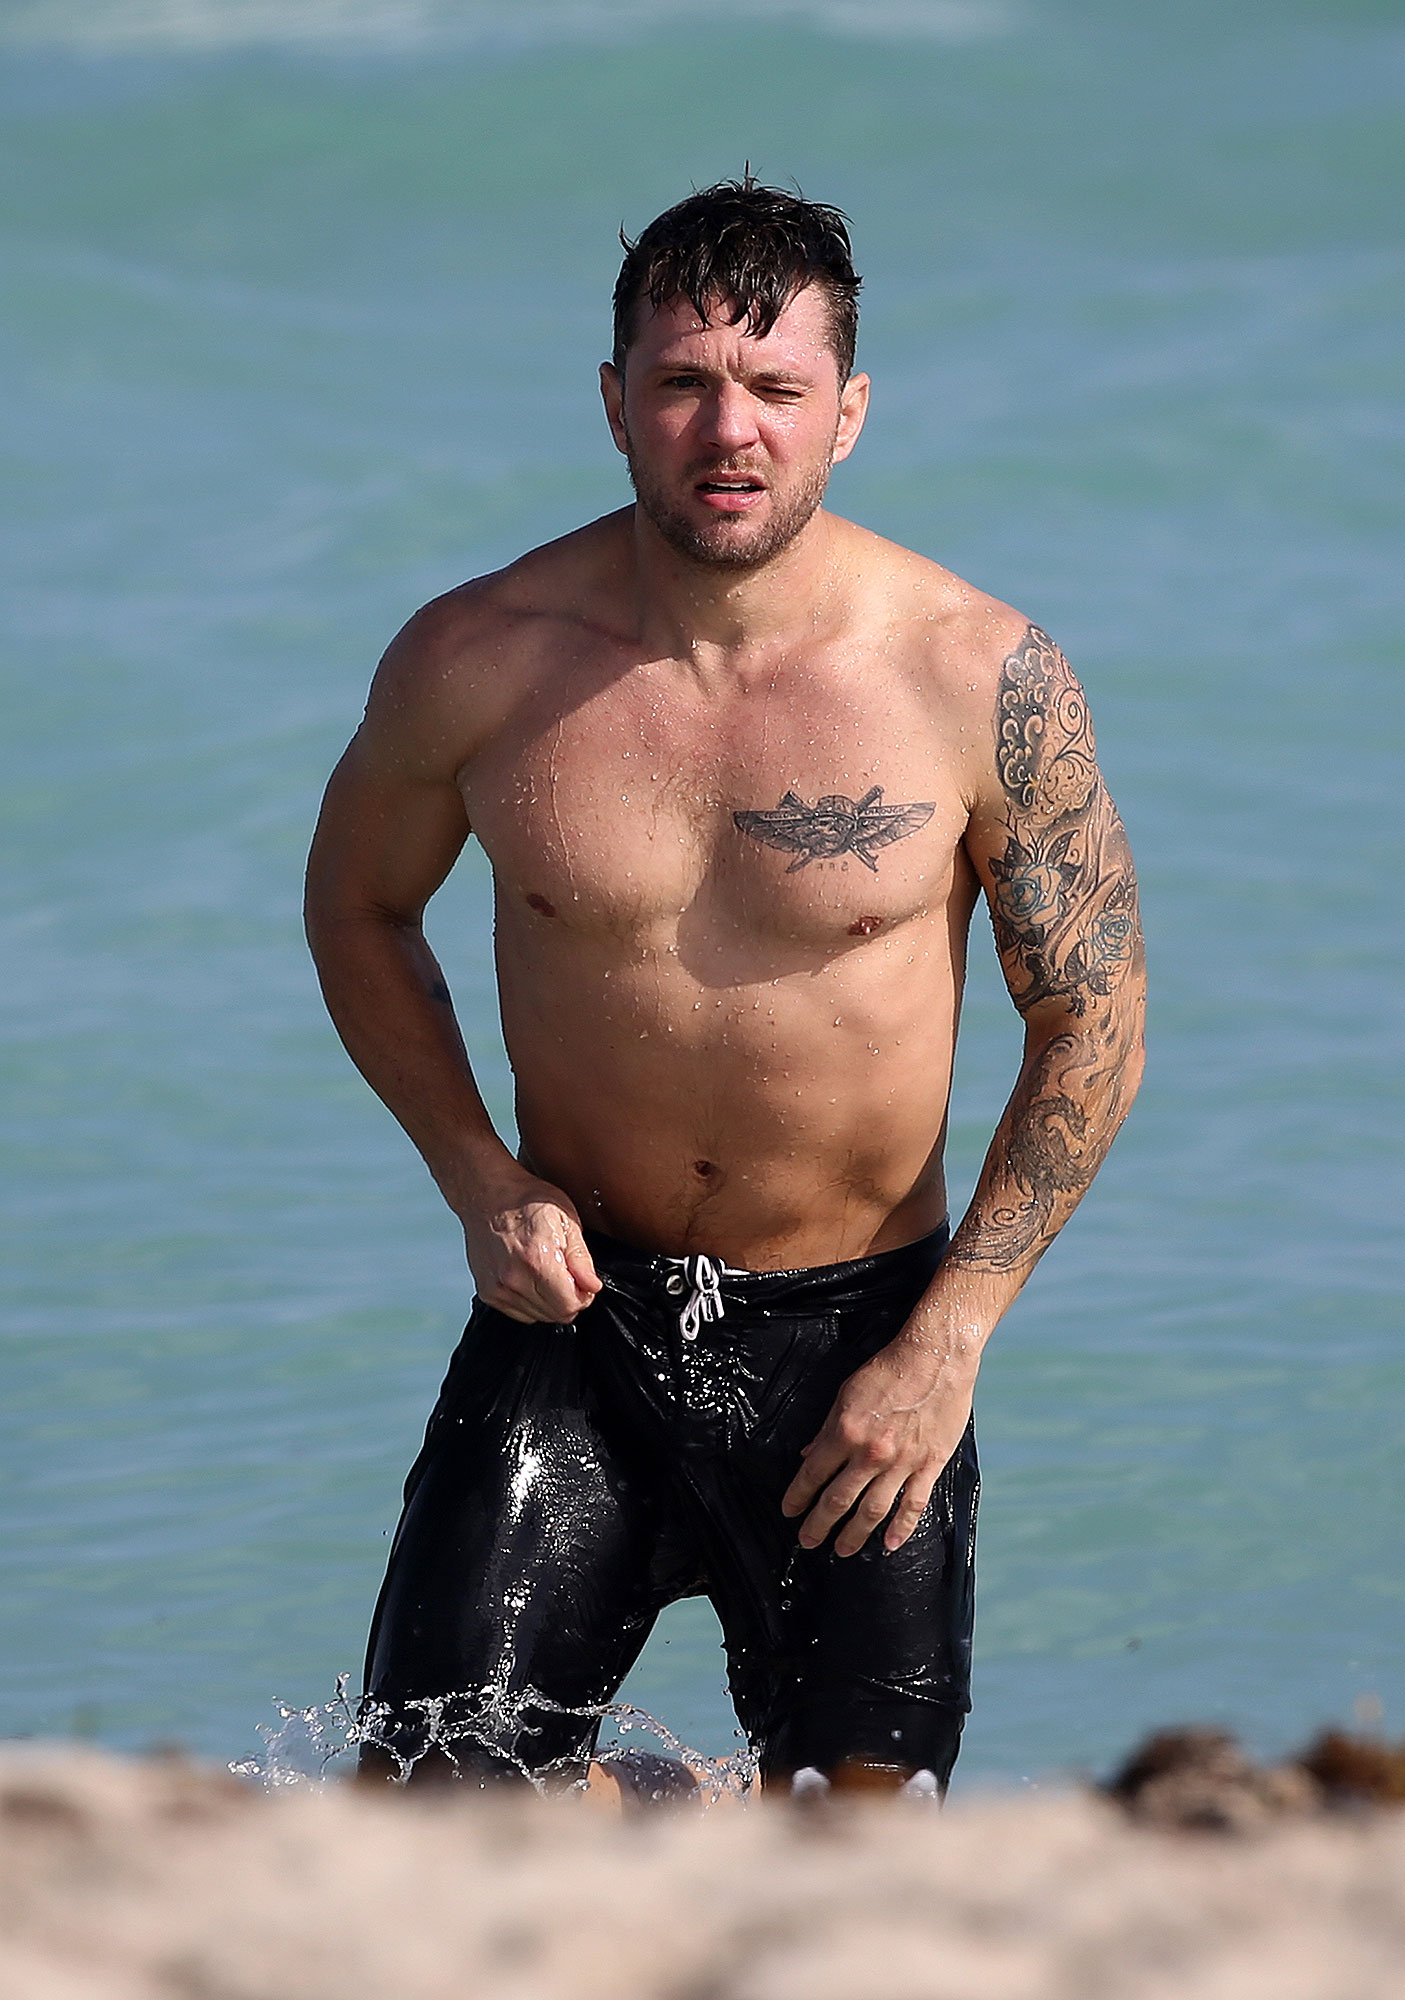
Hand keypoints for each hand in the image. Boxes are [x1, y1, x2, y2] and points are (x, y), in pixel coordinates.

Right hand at [460, 1170, 602, 1323]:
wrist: (487, 1193)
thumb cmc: (527, 1200)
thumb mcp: (566, 1220)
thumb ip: (581, 1259)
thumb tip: (592, 1286)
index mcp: (537, 1260)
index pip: (570, 1305)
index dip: (584, 1295)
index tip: (584, 1281)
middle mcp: (514, 1279)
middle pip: (556, 1315)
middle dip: (569, 1299)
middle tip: (567, 1274)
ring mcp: (497, 1288)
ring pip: (538, 1317)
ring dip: (549, 1301)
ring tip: (546, 1271)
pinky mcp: (487, 1292)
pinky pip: (519, 1313)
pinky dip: (530, 1302)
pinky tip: (530, 1277)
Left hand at [780, 1341, 973, 1556]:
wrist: (934, 1358)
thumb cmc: (889, 1370)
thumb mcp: (846, 1392)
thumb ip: (827, 1428)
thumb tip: (808, 1455)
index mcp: (845, 1432)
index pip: (813, 1474)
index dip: (798, 1496)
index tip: (789, 1511)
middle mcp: (870, 1453)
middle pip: (838, 1500)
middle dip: (819, 1524)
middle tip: (808, 1540)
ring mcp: (901, 1463)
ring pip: (873, 1511)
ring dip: (854, 1534)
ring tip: (842, 1550)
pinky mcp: (929, 1465)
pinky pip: (913, 1505)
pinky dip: (901, 1529)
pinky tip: (889, 1544)